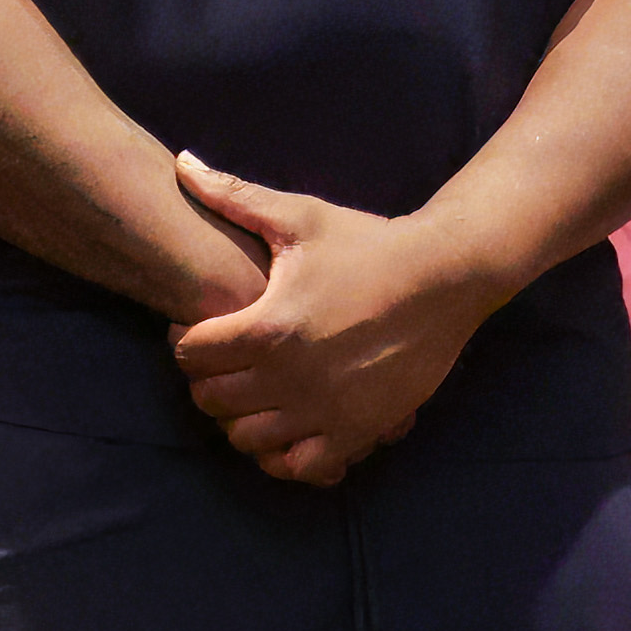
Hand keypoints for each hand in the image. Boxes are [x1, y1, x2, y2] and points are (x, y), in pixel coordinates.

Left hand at [166, 155, 494, 485]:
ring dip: (240, 419)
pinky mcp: (360, 430)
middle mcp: (292, 377)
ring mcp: (327, 410)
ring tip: (253, 392)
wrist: (448, 275)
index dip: (186, 340)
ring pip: (247, 440)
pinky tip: (287, 425)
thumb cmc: (369, 241)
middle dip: (208, 380)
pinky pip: (301, 467)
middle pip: (211, 401)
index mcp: (268, 327)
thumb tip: (182, 164)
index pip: (189, 355)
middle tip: (225, 361)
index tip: (204, 327)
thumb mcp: (299, 217)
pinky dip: (284, 455)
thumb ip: (233, 196)